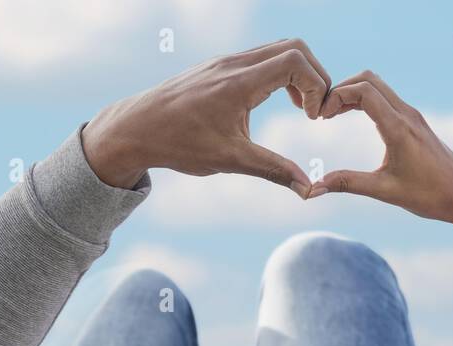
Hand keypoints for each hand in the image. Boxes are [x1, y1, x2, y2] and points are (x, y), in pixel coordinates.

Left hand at [81, 39, 329, 195]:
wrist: (135, 128)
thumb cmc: (179, 144)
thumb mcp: (231, 160)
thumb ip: (274, 170)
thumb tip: (308, 190)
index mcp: (239, 82)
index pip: (296, 60)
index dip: (317, 85)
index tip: (313, 117)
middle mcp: (234, 63)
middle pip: (294, 47)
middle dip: (315, 76)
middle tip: (314, 111)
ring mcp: (225, 61)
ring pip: (277, 49)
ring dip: (298, 75)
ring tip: (299, 108)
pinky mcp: (218, 67)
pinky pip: (260, 57)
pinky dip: (279, 73)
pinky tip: (275, 101)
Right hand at [308, 71, 452, 225]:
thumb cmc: (430, 195)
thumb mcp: (384, 191)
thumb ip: (348, 184)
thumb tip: (314, 189)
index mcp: (398, 128)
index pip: (363, 91)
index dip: (337, 96)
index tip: (321, 117)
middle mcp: (407, 115)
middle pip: (369, 79)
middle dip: (341, 89)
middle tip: (323, 112)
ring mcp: (412, 115)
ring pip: (378, 85)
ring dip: (353, 92)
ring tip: (333, 113)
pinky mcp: (415, 121)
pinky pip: (386, 97)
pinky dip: (365, 99)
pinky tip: (353, 116)